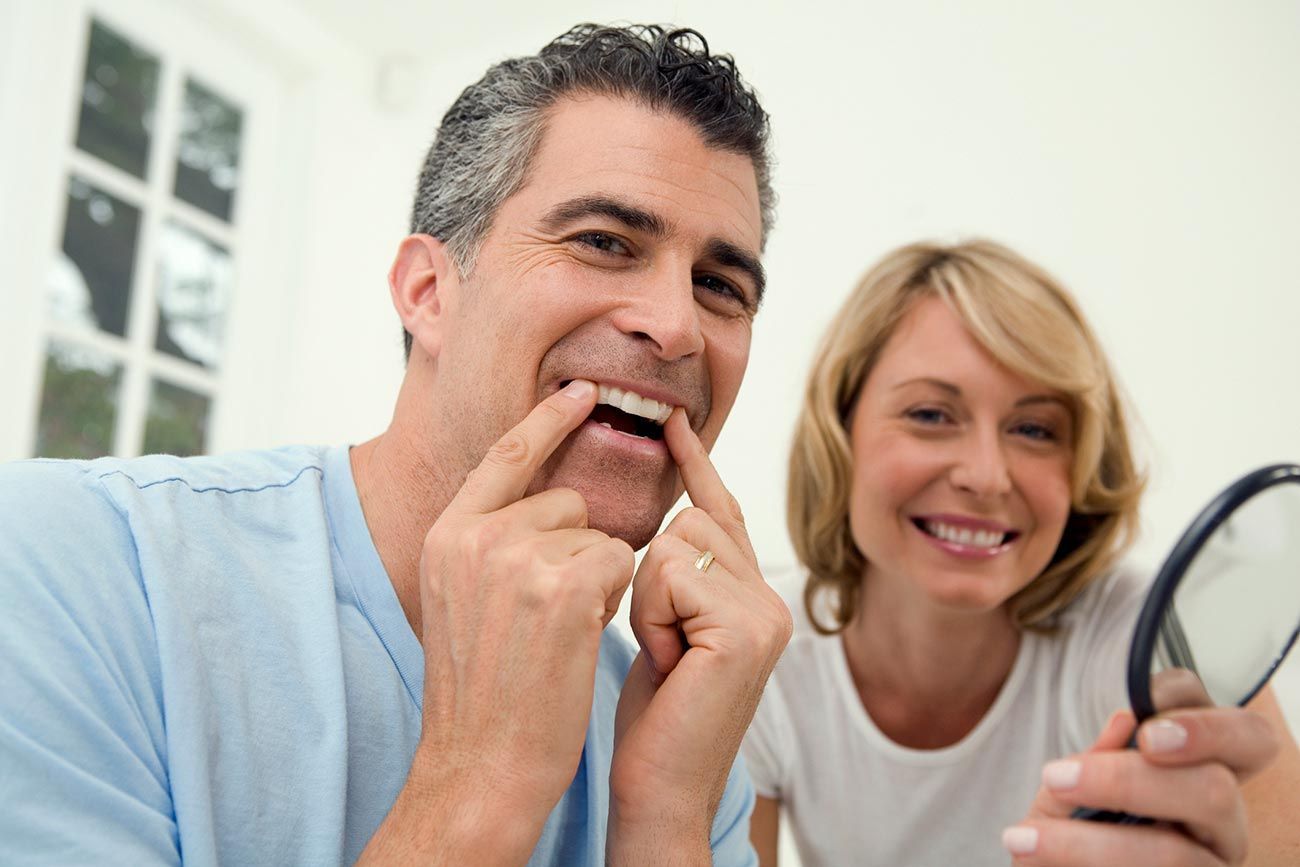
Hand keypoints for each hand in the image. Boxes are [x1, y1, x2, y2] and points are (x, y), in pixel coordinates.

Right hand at [362, 380, 633, 863]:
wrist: (480, 764)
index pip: (505, 458)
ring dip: (597, 578)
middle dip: (577, 548)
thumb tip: (543, 506)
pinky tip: (581, 637)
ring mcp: (518, 559)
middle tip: (551, 615)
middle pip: (565, 502)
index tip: (582, 391)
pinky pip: (620, 560)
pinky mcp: (565, 587)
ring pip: (597, 534)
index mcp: (446, 535)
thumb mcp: (459, 602)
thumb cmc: (481, 693)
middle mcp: (476, 537)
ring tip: (560, 634)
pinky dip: (615, 596)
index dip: (547, 422)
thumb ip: (487, 546)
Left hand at [608, 408, 792, 854]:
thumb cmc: (653, 718)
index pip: (723, 510)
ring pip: (676, 540)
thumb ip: (680, 578)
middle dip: (651, 575)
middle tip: (659, 640)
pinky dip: (650, 615)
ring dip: (647, 597)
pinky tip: (666, 661)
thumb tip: (663, 524)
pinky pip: (671, 574)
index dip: (697, 465)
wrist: (660, 791)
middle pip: (691, 518)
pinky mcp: (748, 629)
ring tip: (663, 653)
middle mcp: (771, 598)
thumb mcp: (665, 630)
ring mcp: (767, 612)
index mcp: (754, 595)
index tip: (674, 423)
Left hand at [1003, 706, 1280, 865]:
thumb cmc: (1071, 824)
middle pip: (1216, 791)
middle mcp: (1225, 823)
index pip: (1241, 734)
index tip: (1141, 730)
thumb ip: (1096, 758)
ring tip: (1022, 838)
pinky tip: (1034, 860)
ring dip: (1090, 845)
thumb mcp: (1070, 788)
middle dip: (1132, 782)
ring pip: (1176, 855)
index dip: (1203, 727)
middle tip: (1055, 777)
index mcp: (1208, 773)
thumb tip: (1125, 721)